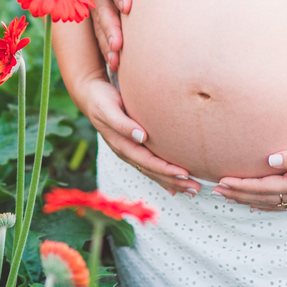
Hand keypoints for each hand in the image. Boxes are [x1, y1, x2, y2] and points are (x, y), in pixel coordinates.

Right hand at [77, 76, 198, 195]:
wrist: (91, 97)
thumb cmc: (101, 100)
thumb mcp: (108, 109)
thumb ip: (122, 123)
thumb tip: (141, 136)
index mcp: (121, 145)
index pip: (147, 161)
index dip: (165, 169)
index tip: (184, 173)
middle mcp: (126, 152)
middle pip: (153, 171)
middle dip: (174, 181)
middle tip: (195, 188)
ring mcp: (130, 152)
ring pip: (153, 171)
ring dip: (172, 182)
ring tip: (192, 190)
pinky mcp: (133, 148)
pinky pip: (150, 166)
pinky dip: (163, 177)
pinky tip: (175, 187)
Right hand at [89, 0, 151, 71]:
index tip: (128, 6)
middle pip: (102, 11)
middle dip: (110, 29)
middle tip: (119, 45)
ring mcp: (95, 7)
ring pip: (98, 29)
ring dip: (106, 45)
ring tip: (116, 62)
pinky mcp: (97, 21)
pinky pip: (99, 38)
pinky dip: (106, 52)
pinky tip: (115, 68)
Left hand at [213, 140, 286, 210]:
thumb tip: (270, 160)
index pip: (264, 187)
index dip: (242, 186)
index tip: (222, 182)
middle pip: (264, 198)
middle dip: (239, 195)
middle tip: (217, 192)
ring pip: (273, 203)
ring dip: (250, 200)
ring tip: (230, 198)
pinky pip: (285, 205)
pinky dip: (268, 205)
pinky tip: (259, 204)